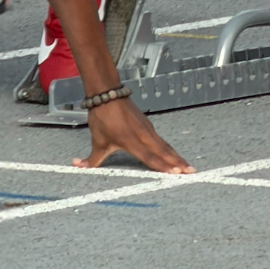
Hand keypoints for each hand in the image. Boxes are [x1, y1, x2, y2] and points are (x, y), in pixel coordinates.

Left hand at [77, 98, 193, 172]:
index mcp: (131, 141)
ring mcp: (147, 130)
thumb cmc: (102, 118)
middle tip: (191, 171)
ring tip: (188, 165)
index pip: (150, 157)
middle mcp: (143, 136)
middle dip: (178, 163)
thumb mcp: (97, 140)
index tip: (176, 172)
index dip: (163, 166)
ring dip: (177, 156)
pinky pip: (161, 141)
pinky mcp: (148, 126)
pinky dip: (170, 149)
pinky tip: (174, 155)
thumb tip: (78, 166)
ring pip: (165, 146)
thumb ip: (91, 158)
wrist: (108, 95)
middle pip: (164, 152)